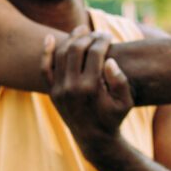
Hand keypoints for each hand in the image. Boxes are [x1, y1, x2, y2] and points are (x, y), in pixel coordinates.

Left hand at [45, 29, 133, 151]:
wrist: (94, 139)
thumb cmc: (113, 117)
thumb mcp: (125, 102)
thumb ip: (120, 81)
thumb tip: (109, 60)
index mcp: (91, 87)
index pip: (95, 52)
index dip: (102, 40)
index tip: (108, 36)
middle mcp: (72, 87)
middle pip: (76, 49)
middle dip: (87, 36)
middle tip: (96, 33)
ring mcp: (59, 89)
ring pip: (60, 54)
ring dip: (70, 39)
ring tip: (81, 31)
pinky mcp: (52, 92)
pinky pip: (44, 69)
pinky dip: (45, 52)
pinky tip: (49, 38)